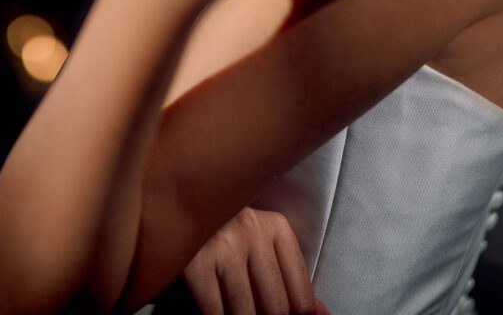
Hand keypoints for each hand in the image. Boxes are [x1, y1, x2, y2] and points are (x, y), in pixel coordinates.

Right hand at [182, 205, 330, 314]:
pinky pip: (215, 312)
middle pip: (275, 308)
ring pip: (245, 313)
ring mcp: (223, 246)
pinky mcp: (195, 262)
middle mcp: (252, 232)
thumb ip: (290, 275)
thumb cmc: (227, 227)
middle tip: (257, 310)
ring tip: (236, 306)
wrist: (180, 199)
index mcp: (276, 227)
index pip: (301, 295)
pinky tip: (218, 308)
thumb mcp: (264, 240)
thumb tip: (321, 314)